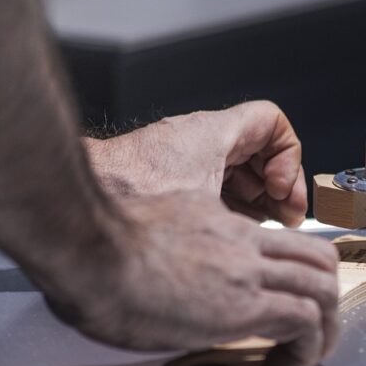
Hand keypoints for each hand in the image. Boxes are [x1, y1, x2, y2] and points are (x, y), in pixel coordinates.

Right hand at [42, 190, 338, 365]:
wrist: (87, 249)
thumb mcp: (140, 239)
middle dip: (328, 298)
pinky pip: (303, 320)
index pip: (281, 241)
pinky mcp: (244, 305)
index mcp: (216, 223)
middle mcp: (242, 242)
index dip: (298, 272)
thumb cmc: (90, 249)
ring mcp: (247, 271)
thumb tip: (152, 282)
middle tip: (315, 333)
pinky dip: (307, 348)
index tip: (287, 302)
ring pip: (322, 286)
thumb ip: (163, 255)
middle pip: (317, 260)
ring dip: (326, 327)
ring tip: (309, 356)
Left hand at [84, 101, 306, 226]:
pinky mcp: (169, 182)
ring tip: (267, 228)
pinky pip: (215, 187)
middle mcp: (199, 142)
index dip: (288, 157)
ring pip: (239, 172)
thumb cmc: (128, 192)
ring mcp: (184, 162)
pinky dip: (232, 207)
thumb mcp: (203, 206)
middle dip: (277, 185)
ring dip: (257, 200)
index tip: (281, 191)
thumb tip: (271, 241)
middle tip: (286, 216)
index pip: (271, 124)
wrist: (77, 201)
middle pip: (259, 152)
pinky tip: (235, 234)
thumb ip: (242, 216)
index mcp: (212, 134)